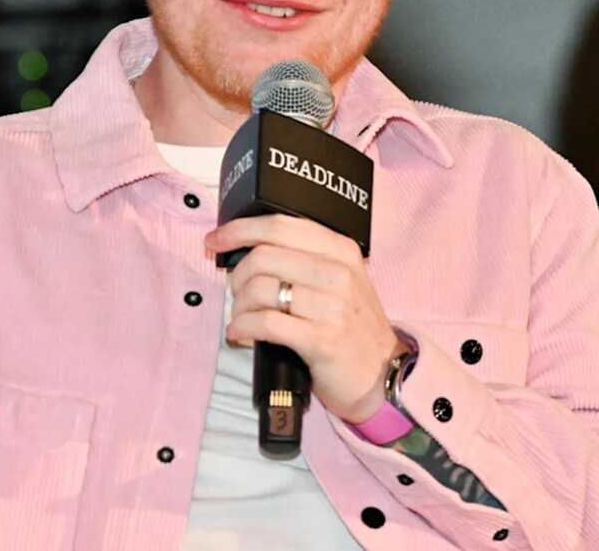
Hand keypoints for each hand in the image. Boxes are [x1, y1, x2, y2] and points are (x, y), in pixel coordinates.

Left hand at [208, 214, 400, 423]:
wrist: (383, 374)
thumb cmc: (351, 325)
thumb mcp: (339, 280)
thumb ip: (303, 259)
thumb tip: (247, 248)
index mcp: (340, 249)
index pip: (280, 225)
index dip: (239, 229)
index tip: (214, 240)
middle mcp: (338, 272)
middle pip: (264, 256)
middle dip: (237, 275)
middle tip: (236, 292)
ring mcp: (333, 306)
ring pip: (261, 289)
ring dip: (239, 305)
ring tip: (242, 316)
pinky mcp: (322, 340)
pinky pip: (265, 324)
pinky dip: (242, 327)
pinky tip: (239, 333)